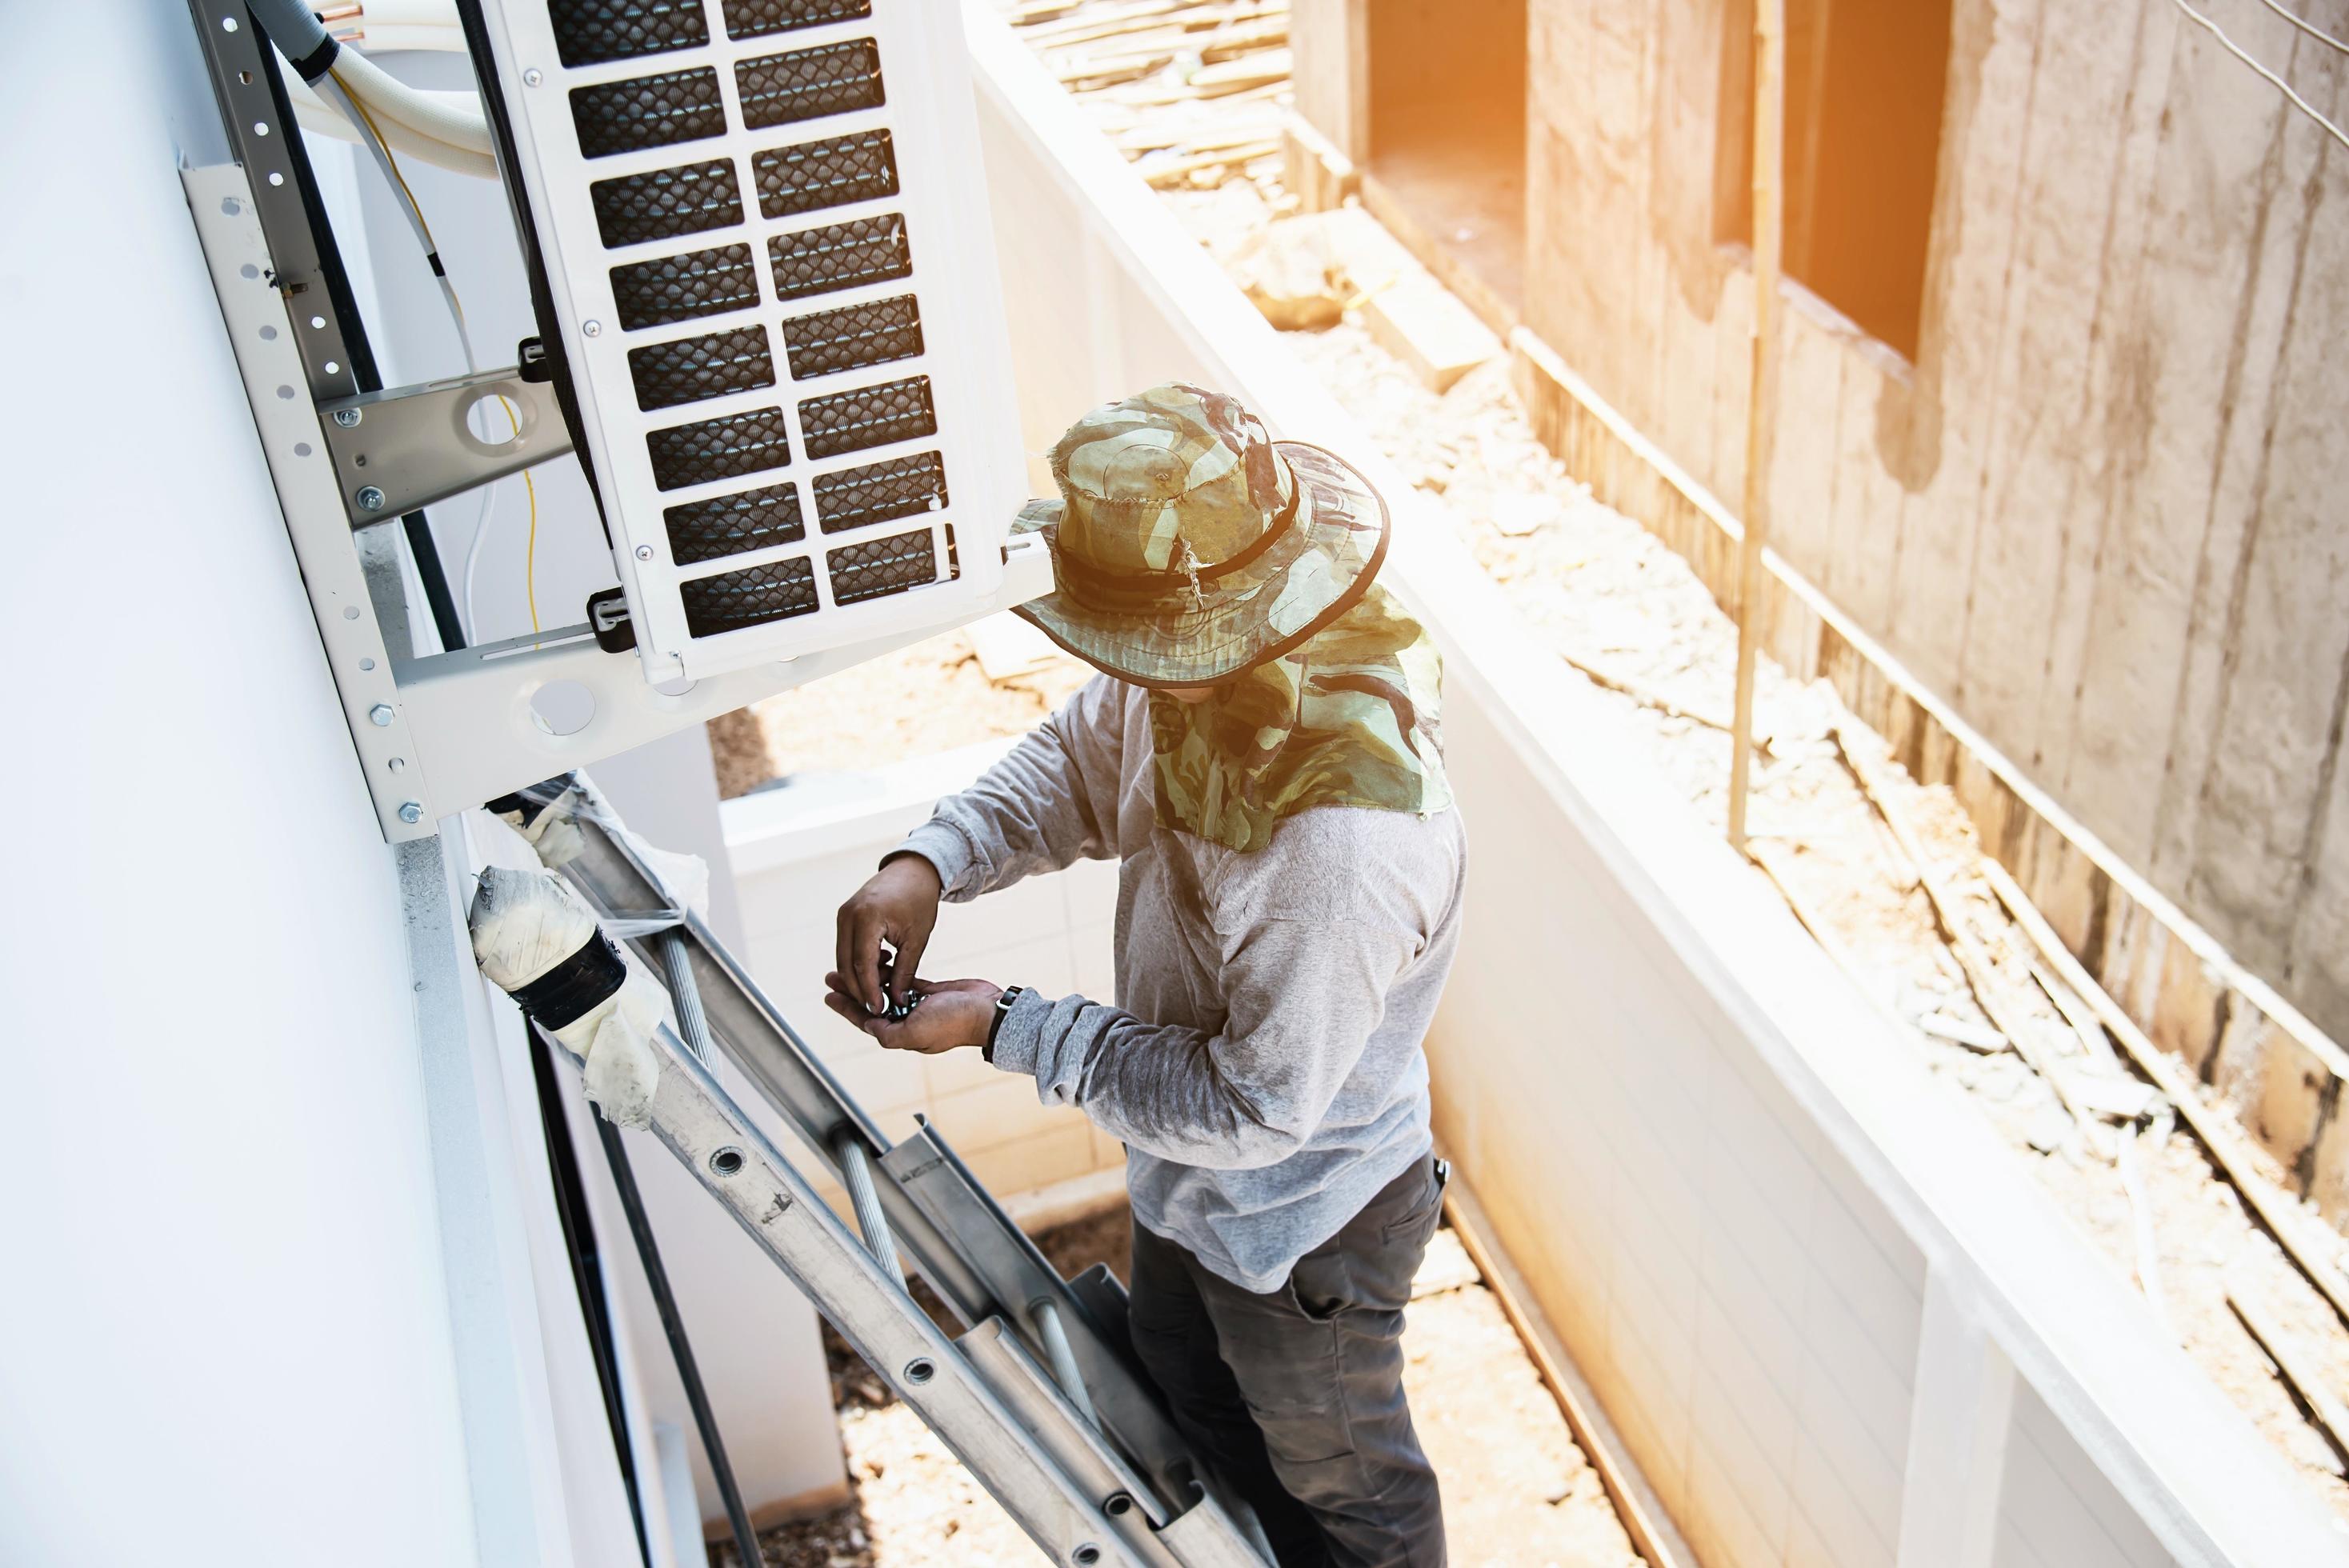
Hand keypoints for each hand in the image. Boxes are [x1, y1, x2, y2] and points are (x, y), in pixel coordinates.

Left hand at [824, 974, 999, 1054]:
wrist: (987, 1011)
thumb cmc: (954, 1023)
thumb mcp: (916, 1033)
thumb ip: (889, 1032)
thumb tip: (868, 1024)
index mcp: (900, 1033)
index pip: (866, 1019)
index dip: (846, 1007)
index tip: (829, 995)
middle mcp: (906, 1021)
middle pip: (871, 1003)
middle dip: (852, 990)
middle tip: (832, 976)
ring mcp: (918, 1006)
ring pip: (886, 991)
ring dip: (870, 980)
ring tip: (854, 966)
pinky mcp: (930, 992)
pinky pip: (904, 982)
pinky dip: (892, 974)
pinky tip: (880, 964)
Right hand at [835, 854, 942, 1013]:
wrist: (913, 870)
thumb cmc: (919, 901)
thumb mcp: (916, 939)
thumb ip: (905, 971)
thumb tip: (898, 1001)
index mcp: (868, 919)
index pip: (863, 965)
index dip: (870, 991)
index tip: (879, 1008)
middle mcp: (849, 915)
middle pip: (847, 964)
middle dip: (859, 989)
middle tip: (876, 1005)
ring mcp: (843, 914)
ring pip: (844, 958)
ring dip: (859, 976)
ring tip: (884, 984)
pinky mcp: (844, 916)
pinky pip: (846, 947)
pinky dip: (858, 961)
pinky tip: (882, 965)